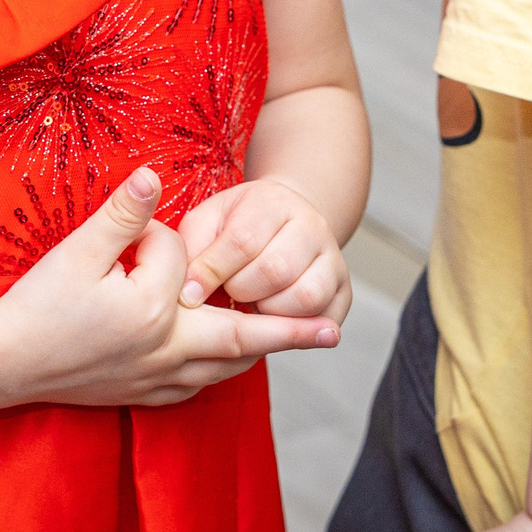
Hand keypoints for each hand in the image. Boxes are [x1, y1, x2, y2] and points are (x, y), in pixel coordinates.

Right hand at [0, 168, 339, 407]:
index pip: (185, 259)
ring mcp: (156, 379)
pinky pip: (196, 387)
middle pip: (243, 336)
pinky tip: (221, 365)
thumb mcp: (77, 251)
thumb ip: (125, 214)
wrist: (0, 366)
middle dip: (290, 330)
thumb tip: (157, 173)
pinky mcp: (141, 396)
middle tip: (334, 330)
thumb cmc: (36, 307)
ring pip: (225, 368)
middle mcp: (168, 351)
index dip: (158, 236)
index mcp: (156, 310)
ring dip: (258, 352)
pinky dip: (219, 373)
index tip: (126, 235)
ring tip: (290, 341)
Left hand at [178, 178, 351, 324]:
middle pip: (276, 270)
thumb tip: (188, 292)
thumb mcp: (208, 223)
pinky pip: (322, 319)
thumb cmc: (237, 226)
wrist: (286, 223)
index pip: (243, 240)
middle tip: (226, 294)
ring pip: (304, 297)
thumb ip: (193, 249)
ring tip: (251, 305)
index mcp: (273, 202)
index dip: (212, 272)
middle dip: (241, 292)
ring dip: (268, 312)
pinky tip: (272, 318)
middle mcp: (312, 227)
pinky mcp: (344, 292)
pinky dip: (293, 328)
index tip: (189, 294)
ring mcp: (333, 259)